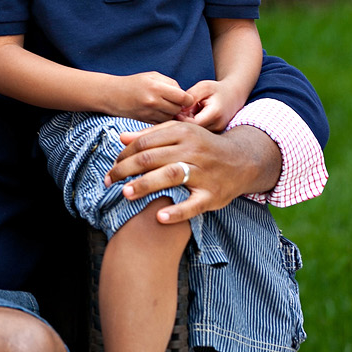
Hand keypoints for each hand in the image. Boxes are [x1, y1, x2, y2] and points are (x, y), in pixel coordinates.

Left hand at [103, 121, 281, 224]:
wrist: (243, 160)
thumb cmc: (204, 146)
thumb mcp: (181, 134)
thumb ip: (152, 135)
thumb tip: (122, 138)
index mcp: (181, 133)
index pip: (145, 143)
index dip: (124, 155)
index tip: (112, 166)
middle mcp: (192, 151)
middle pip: (152, 158)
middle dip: (126, 169)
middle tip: (109, 180)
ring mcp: (203, 173)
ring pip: (170, 176)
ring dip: (145, 185)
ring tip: (126, 194)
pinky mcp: (212, 195)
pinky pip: (193, 204)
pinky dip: (177, 212)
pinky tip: (159, 217)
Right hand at [108, 71, 193, 122]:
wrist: (111, 94)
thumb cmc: (134, 83)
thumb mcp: (152, 76)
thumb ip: (171, 84)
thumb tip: (185, 97)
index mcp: (156, 87)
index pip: (184, 98)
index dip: (188, 99)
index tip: (184, 98)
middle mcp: (153, 102)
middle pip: (179, 109)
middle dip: (179, 106)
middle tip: (173, 102)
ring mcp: (149, 113)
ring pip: (172, 118)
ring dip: (172, 114)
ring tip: (164, 106)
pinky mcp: (145, 122)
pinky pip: (163, 123)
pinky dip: (164, 119)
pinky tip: (158, 113)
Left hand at [178, 78, 244, 130]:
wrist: (233, 95)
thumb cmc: (216, 90)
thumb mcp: (203, 88)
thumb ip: (191, 97)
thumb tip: (179, 110)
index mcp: (215, 114)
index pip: (193, 124)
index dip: (181, 118)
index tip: (176, 110)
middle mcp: (218, 126)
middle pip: (194, 131)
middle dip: (183, 123)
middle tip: (179, 111)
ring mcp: (218, 131)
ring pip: (196, 133)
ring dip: (188, 125)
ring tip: (188, 113)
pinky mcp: (215, 133)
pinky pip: (200, 133)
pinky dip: (193, 126)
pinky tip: (193, 117)